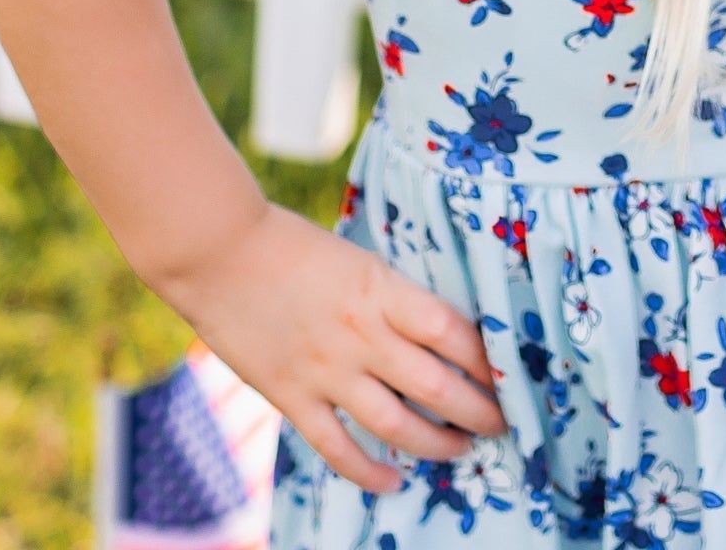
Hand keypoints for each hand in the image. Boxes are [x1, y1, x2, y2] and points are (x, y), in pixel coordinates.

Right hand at [175, 200, 507, 492]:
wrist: (217, 251)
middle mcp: (362, 335)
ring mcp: (326, 370)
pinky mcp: (291, 396)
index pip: (453, 333)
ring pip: (396, 424)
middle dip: (479, 411)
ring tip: (462, 449)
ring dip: (437, 443)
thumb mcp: (358, 259)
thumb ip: (393, 296)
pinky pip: (337, 446)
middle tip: (502, 422)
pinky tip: (393, 480)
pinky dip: (369, 471)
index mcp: (383, 291)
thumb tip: (437, 330)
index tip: (508, 374)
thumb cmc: (290, 245)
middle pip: (437, 385)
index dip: (489, 360)